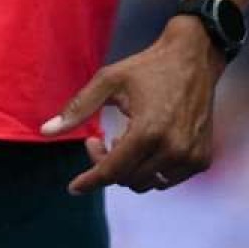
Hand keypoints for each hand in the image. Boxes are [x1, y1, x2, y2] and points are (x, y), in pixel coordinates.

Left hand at [41, 17, 225, 194]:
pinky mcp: (202, 160)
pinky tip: (143, 146)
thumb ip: (77, 109)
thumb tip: (46, 131)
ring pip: (148, 184)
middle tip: (98, 140)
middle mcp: (174, 149)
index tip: (73, 187)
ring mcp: (191, 157)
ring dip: (128, 169)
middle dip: (106, 165)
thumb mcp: (107, 81)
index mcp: (148, 131)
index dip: (90, 181)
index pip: (113, 170)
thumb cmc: (147, 68)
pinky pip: (168, 180)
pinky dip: (150, 170)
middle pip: (127, 179)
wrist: (193, 60)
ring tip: (122, 139)